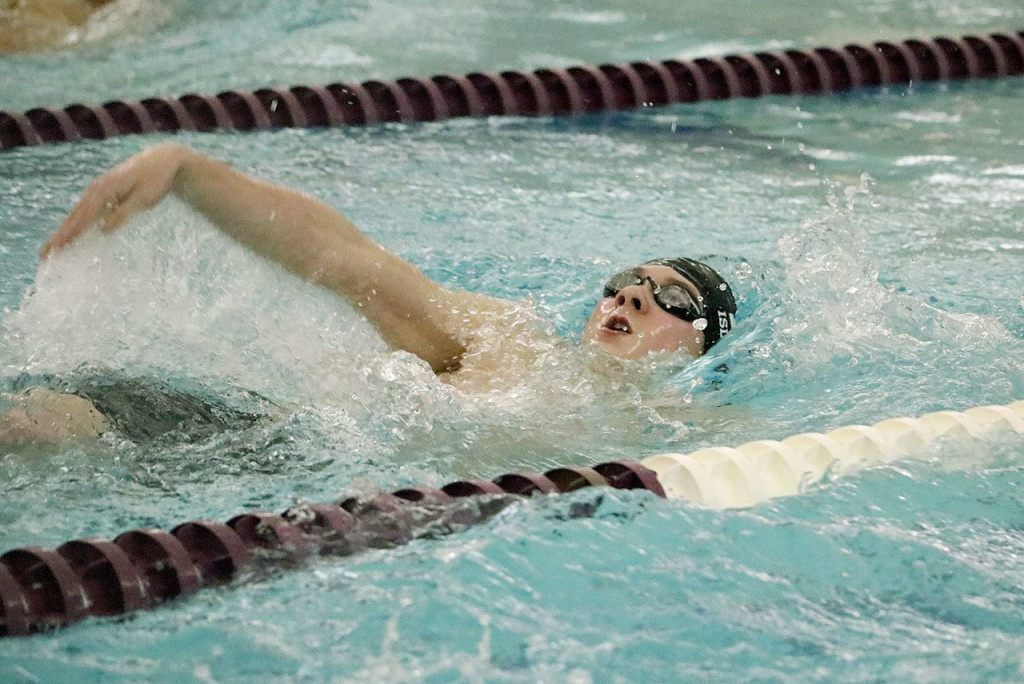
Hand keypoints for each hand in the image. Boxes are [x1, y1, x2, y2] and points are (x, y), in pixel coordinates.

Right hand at [40, 143, 193, 258]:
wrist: (162, 160)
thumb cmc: (156, 179)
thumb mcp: (144, 198)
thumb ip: (124, 213)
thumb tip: (103, 229)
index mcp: (104, 189)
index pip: (84, 216)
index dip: (70, 233)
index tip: (57, 248)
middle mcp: (96, 188)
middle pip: (75, 215)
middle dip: (60, 235)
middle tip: (45, 253)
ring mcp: (99, 188)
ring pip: (79, 213)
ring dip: (65, 229)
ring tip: (53, 246)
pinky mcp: (104, 191)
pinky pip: (86, 209)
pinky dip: (77, 222)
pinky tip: (72, 233)